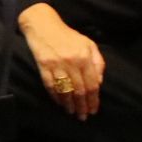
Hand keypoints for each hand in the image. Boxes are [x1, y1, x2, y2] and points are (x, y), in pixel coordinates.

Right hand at [19, 2, 102, 119]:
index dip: (94, 100)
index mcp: (85, 57)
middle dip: (82, 105)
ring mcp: (56, 64)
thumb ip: (98, 62)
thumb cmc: (68, 35)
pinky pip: (50, 85)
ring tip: (72, 112)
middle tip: (83, 116)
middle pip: (79, 90)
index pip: (92, 84)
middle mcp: (72, 62)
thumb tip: (99, 82)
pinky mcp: (43, 65)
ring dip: (69, 104)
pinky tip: (59, 103)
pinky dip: (55, 96)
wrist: (42, 24)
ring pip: (65, 90)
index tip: (93, 110)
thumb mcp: (88, 44)